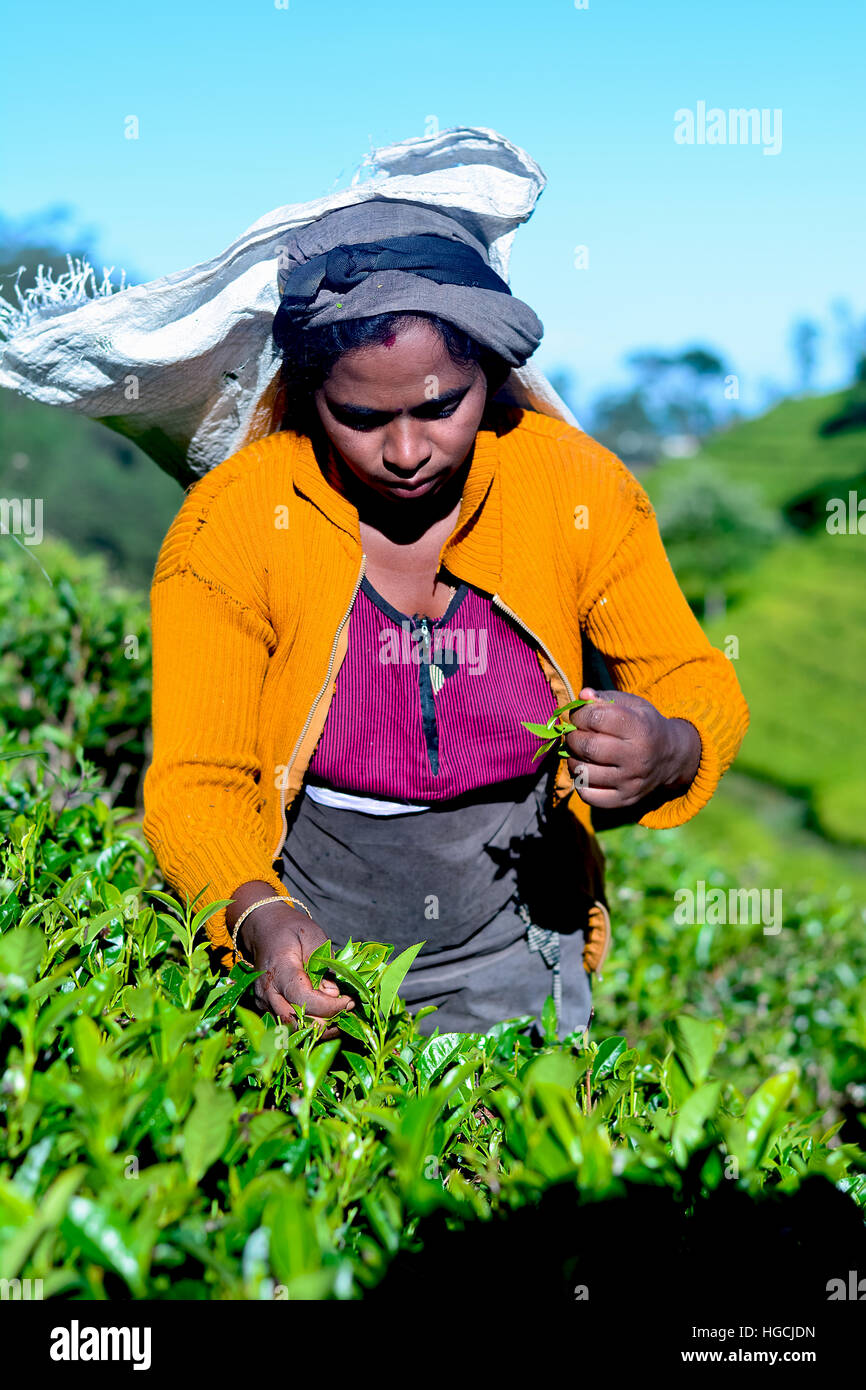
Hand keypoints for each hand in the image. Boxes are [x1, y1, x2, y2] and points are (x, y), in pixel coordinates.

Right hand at [232, 887, 355, 1040]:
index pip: (302, 998)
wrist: (264, 930)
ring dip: (319, 1029)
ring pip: (292, 1029)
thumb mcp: (313, 937)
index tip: (348, 1001)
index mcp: (278, 969)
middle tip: (347, 1010)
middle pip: (296, 1021)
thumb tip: (333, 993)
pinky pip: (289, 1026)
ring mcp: (264, 1003)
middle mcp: (267, 991)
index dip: (328, 1006)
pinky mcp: (266, 1010)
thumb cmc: (291, 930)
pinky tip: (326, 1016)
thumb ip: (324, 965)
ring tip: (339, 1015)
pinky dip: (309, 1027)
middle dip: (326, 1022)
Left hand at [563, 687, 701, 810]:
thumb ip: (605, 698)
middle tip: (574, 734)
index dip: (580, 715)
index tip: (579, 716)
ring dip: (573, 759)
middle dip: (572, 737)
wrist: (671, 757)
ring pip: (584, 772)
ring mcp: (631, 782)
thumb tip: (582, 696)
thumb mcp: (632, 705)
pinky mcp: (624, 800)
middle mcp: (637, 757)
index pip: (596, 718)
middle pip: (588, 747)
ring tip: (579, 752)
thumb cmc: (644, 725)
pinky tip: (586, 770)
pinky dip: (579, 782)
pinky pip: (588, 795)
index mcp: (640, 728)